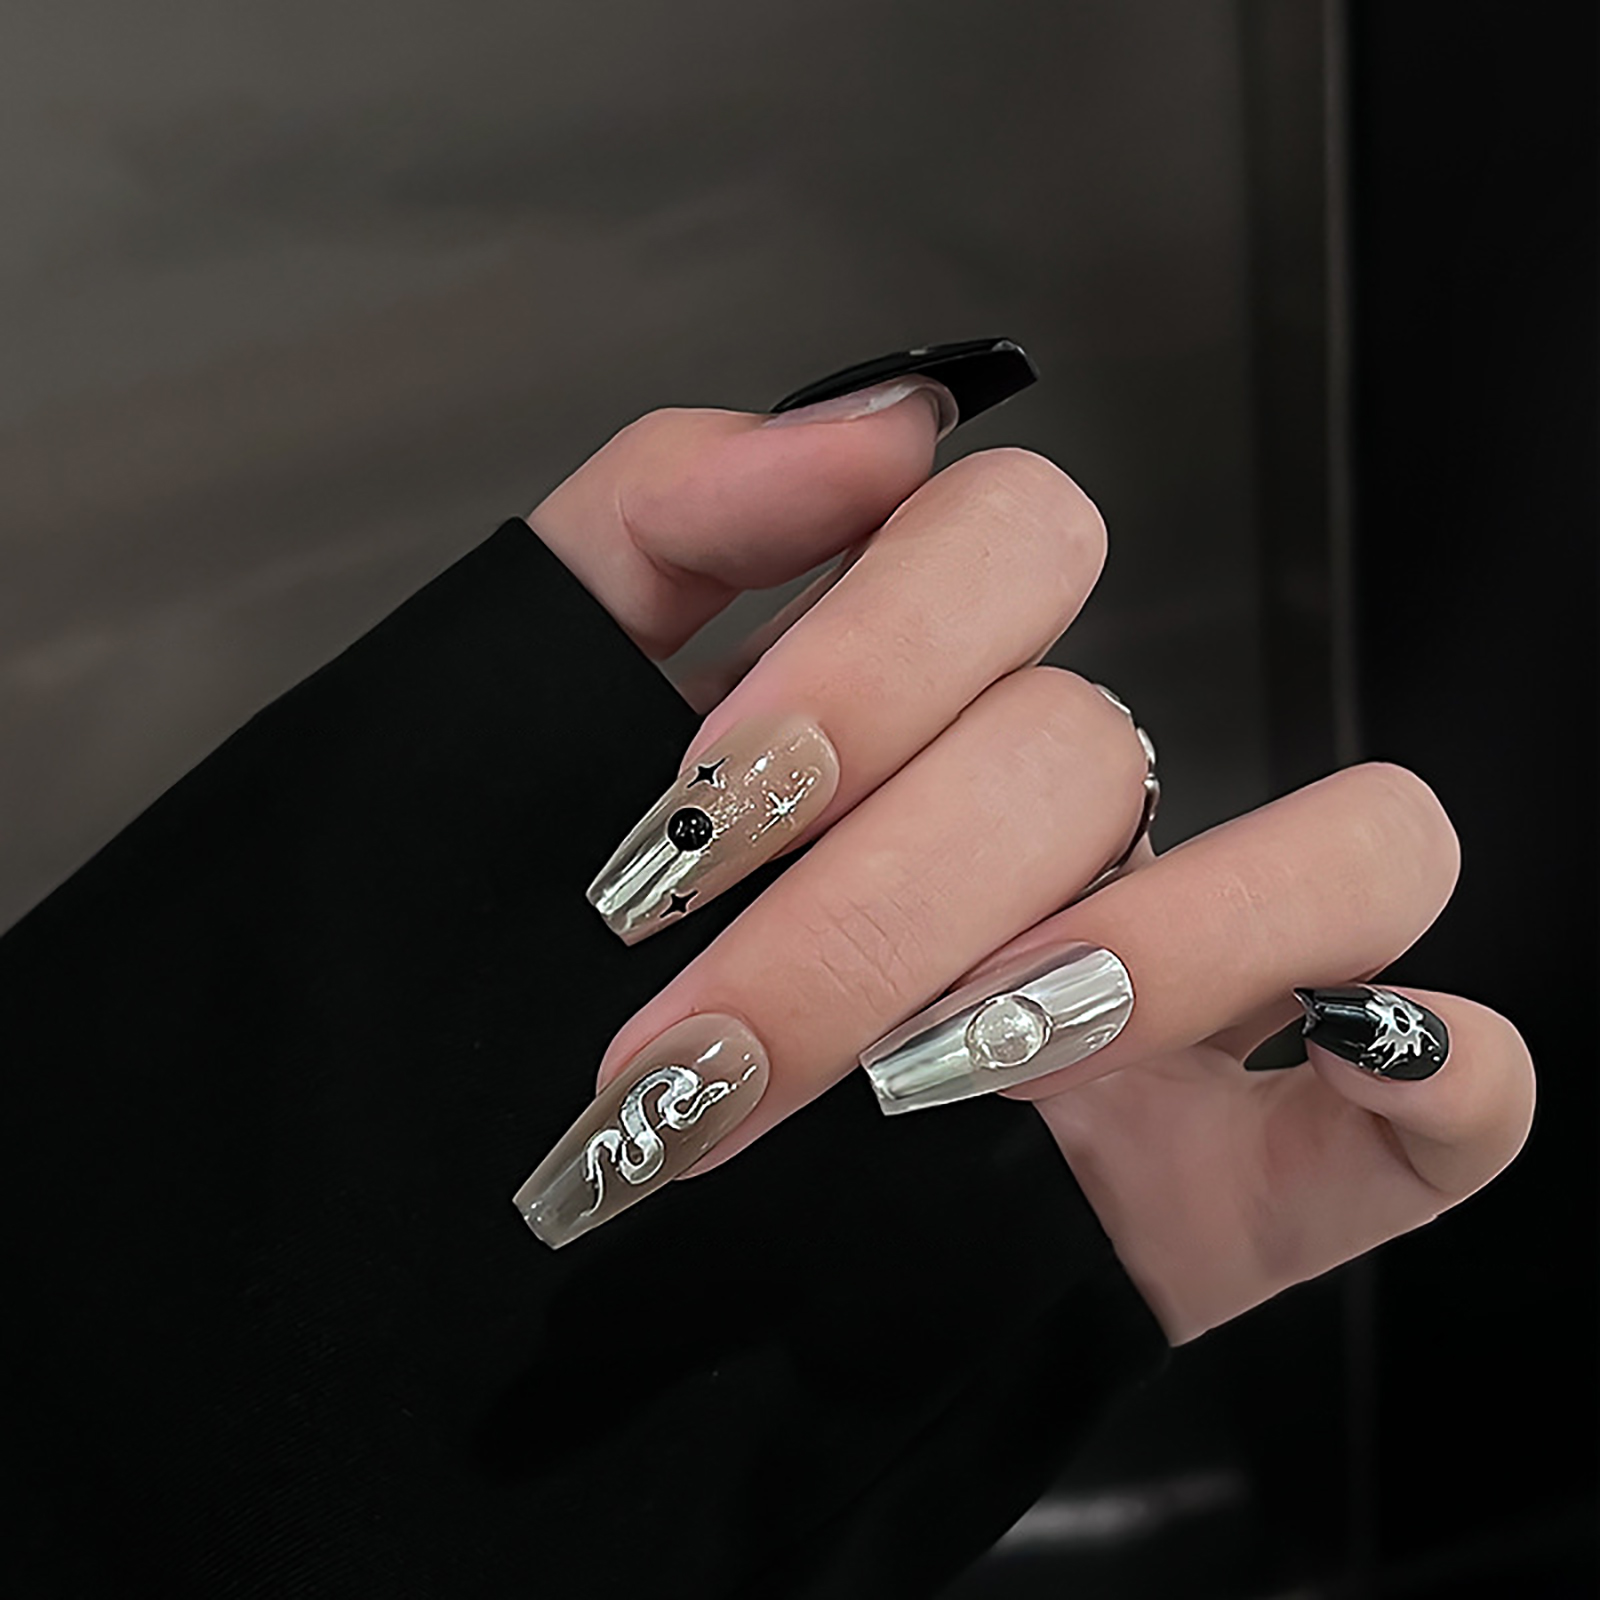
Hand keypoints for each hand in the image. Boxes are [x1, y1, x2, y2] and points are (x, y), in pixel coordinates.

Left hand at [517, 342, 1534, 1344]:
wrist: (555, 1252)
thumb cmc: (564, 980)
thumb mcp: (549, 720)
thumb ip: (662, 528)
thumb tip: (886, 421)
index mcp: (932, 713)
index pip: (1008, 543)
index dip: (870, 652)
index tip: (704, 806)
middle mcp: (1077, 830)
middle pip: (1090, 749)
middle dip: (867, 910)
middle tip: (687, 1055)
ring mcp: (1201, 992)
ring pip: (1348, 857)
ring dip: (1153, 952)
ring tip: (927, 1083)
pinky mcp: (1268, 1172)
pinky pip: (1465, 1095)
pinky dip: (1446, 1076)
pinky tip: (1336, 1076)